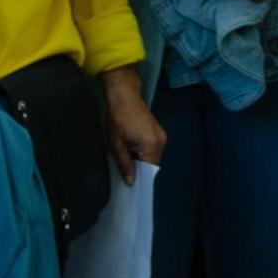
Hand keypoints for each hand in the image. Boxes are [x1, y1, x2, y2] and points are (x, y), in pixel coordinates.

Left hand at [101, 67, 164, 182]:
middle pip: (152, 163)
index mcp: (152, 145)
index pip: (149, 170)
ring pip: (152, 155)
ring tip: (126, 156)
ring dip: (141, 159)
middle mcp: (161, 141)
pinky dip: (143, 151)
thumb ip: (125, 164)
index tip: (130, 183)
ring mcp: (161, 135)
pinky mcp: (158, 130)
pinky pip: (152, 147)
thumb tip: (131, 181)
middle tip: (125, 169)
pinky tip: (131, 147)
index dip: (140, 177)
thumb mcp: (116, 144)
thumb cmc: (118, 118)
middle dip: (139, 168)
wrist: (124, 95)